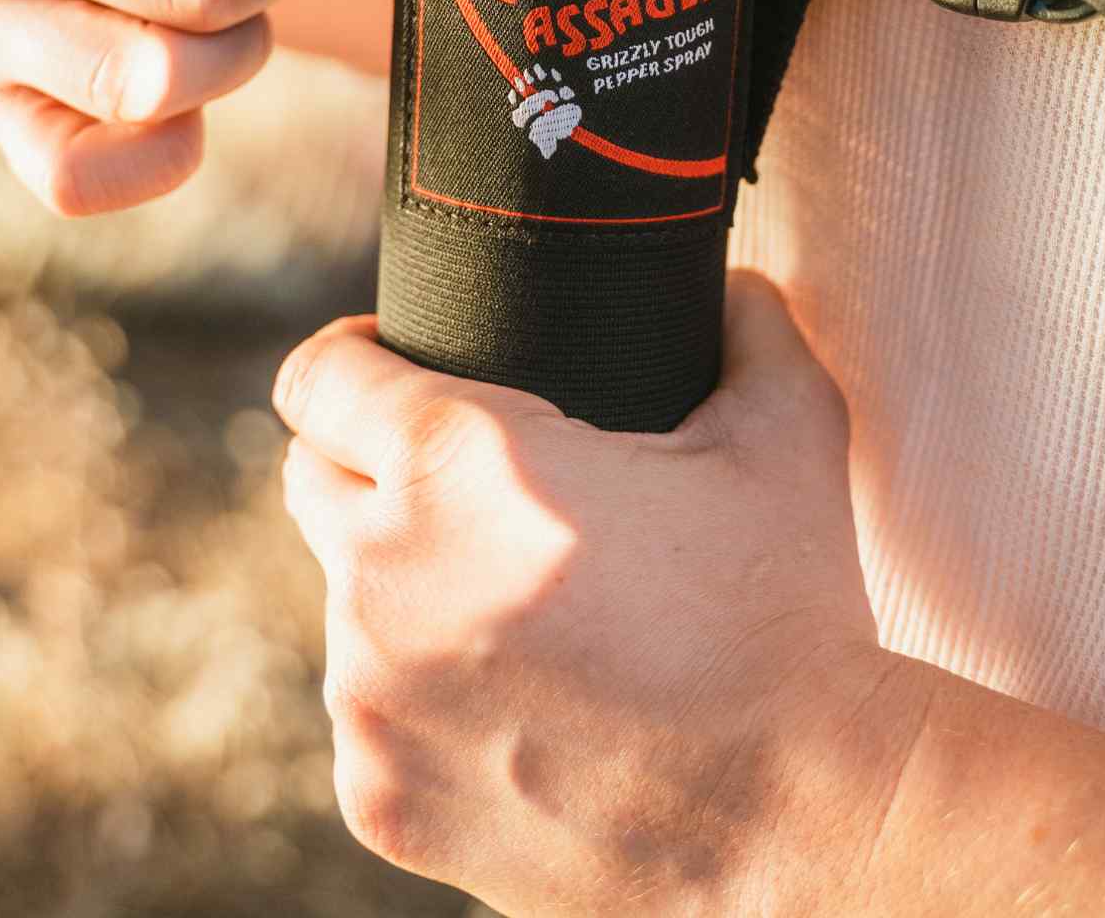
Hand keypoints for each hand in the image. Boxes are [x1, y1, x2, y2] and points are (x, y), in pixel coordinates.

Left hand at [274, 272, 912, 916]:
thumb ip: (749, 322)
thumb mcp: (786, 430)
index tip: (385, 364)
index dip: (347, 357)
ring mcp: (369, 700)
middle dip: (368, 463)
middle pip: (310, 481)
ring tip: (518, 604)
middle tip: (467, 483)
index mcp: (456, 464)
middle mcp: (382, 575)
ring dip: (405, 585)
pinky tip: (520, 700)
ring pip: (348, 603)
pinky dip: (424, 696)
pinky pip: (372, 715)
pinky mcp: (380, 800)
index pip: (317, 379)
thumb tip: (735, 286)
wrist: (794, 819)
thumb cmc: (782, 610)